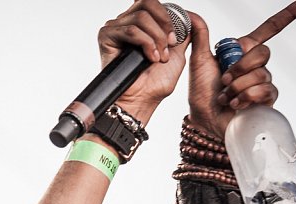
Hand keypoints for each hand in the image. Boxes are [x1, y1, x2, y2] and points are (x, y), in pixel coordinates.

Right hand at [97, 0, 191, 121]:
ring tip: (158, 58)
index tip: (174, 39)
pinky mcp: (106, 37)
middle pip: (146, 3)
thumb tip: (188, 17)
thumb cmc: (154, 84)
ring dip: (155, 38)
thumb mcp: (176, 53)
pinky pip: (131, 30)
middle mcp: (126, 23)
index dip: (166, 16)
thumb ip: (181, 34)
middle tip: (168, 46)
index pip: (152, 3)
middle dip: (163, 24)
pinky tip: (149, 58)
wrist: (142, 101)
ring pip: (141, 17)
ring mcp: (115, 29)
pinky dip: (145, 43)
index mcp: (140, 24)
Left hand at [187, 0, 295, 138]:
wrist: (204, 121)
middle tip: (224, 80)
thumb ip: (200, 36)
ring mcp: (261, 83)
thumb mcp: (199, 61)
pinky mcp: (265, 100)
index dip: (288, 15)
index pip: (270, 29)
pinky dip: (247, 96)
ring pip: (261, 75)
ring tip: (226, 97)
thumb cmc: (202, 94)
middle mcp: (255, 65)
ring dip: (239, 86)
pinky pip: (266, 91)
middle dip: (241, 67)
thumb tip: (194, 15)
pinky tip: (236, 104)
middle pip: (264, 53)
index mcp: (243, 51)